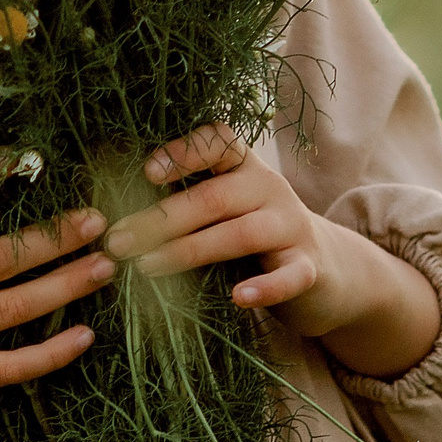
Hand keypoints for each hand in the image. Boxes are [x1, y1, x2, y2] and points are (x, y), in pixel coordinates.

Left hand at [100, 123, 440, 377]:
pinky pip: (288, 276)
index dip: (184, 152)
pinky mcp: (309, 269)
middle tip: (118, 240)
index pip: (218, 142)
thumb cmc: (254, 236)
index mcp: (245, 166)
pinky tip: (238, 299)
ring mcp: (292, 228)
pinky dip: (264, 287)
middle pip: (214, 196)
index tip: (147, 172)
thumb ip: (188, 199)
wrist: (328, 272)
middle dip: (161, 218)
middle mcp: (269, 188)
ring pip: (240, 233)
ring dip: (190, 250)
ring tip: (147, 267)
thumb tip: (113, 205)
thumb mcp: (226, 208)